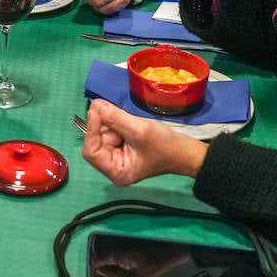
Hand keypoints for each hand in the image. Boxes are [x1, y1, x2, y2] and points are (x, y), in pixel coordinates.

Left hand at [81, 98, 207, 185]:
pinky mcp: (121, 147)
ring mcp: (116, 157)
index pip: (91, 151)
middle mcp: (112, 166)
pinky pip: (112, 131)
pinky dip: (119, 123)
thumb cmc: (165, 146)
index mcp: (116, 171)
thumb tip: (95, 105)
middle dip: (109, 126)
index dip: (91, 130)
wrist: (185, 151)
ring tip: (134, 125)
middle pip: (97, 140)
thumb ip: (115, 118)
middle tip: (126, 119)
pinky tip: (133, 125)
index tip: (96, 110)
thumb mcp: (140, 130)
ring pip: (104, 132)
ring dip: (116, 123)